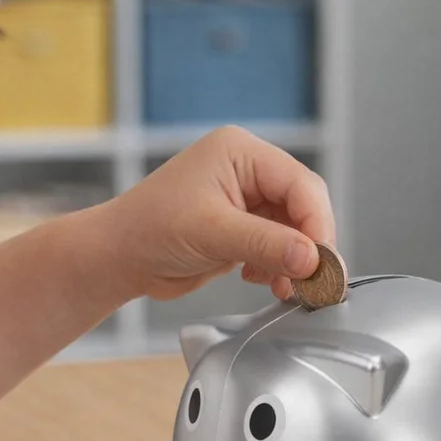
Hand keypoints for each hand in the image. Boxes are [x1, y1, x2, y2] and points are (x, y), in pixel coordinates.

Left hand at [105, 126, 334, 300]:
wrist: (118, 257)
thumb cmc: (150, 229)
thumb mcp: (212, 234)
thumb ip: (266, 244)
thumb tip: (313, 259)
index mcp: (241, 152)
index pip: (300, 183)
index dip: (317, 223)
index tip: (322, 261)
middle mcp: (248, 170)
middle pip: (302, 205)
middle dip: (309, 245)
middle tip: (315, 281)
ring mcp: (246, 199)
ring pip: (293, 230)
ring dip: (294, 261)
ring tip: (286, 288)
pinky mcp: (242, 228)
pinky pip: (277, 246)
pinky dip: (278, 267)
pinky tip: (262, 281)